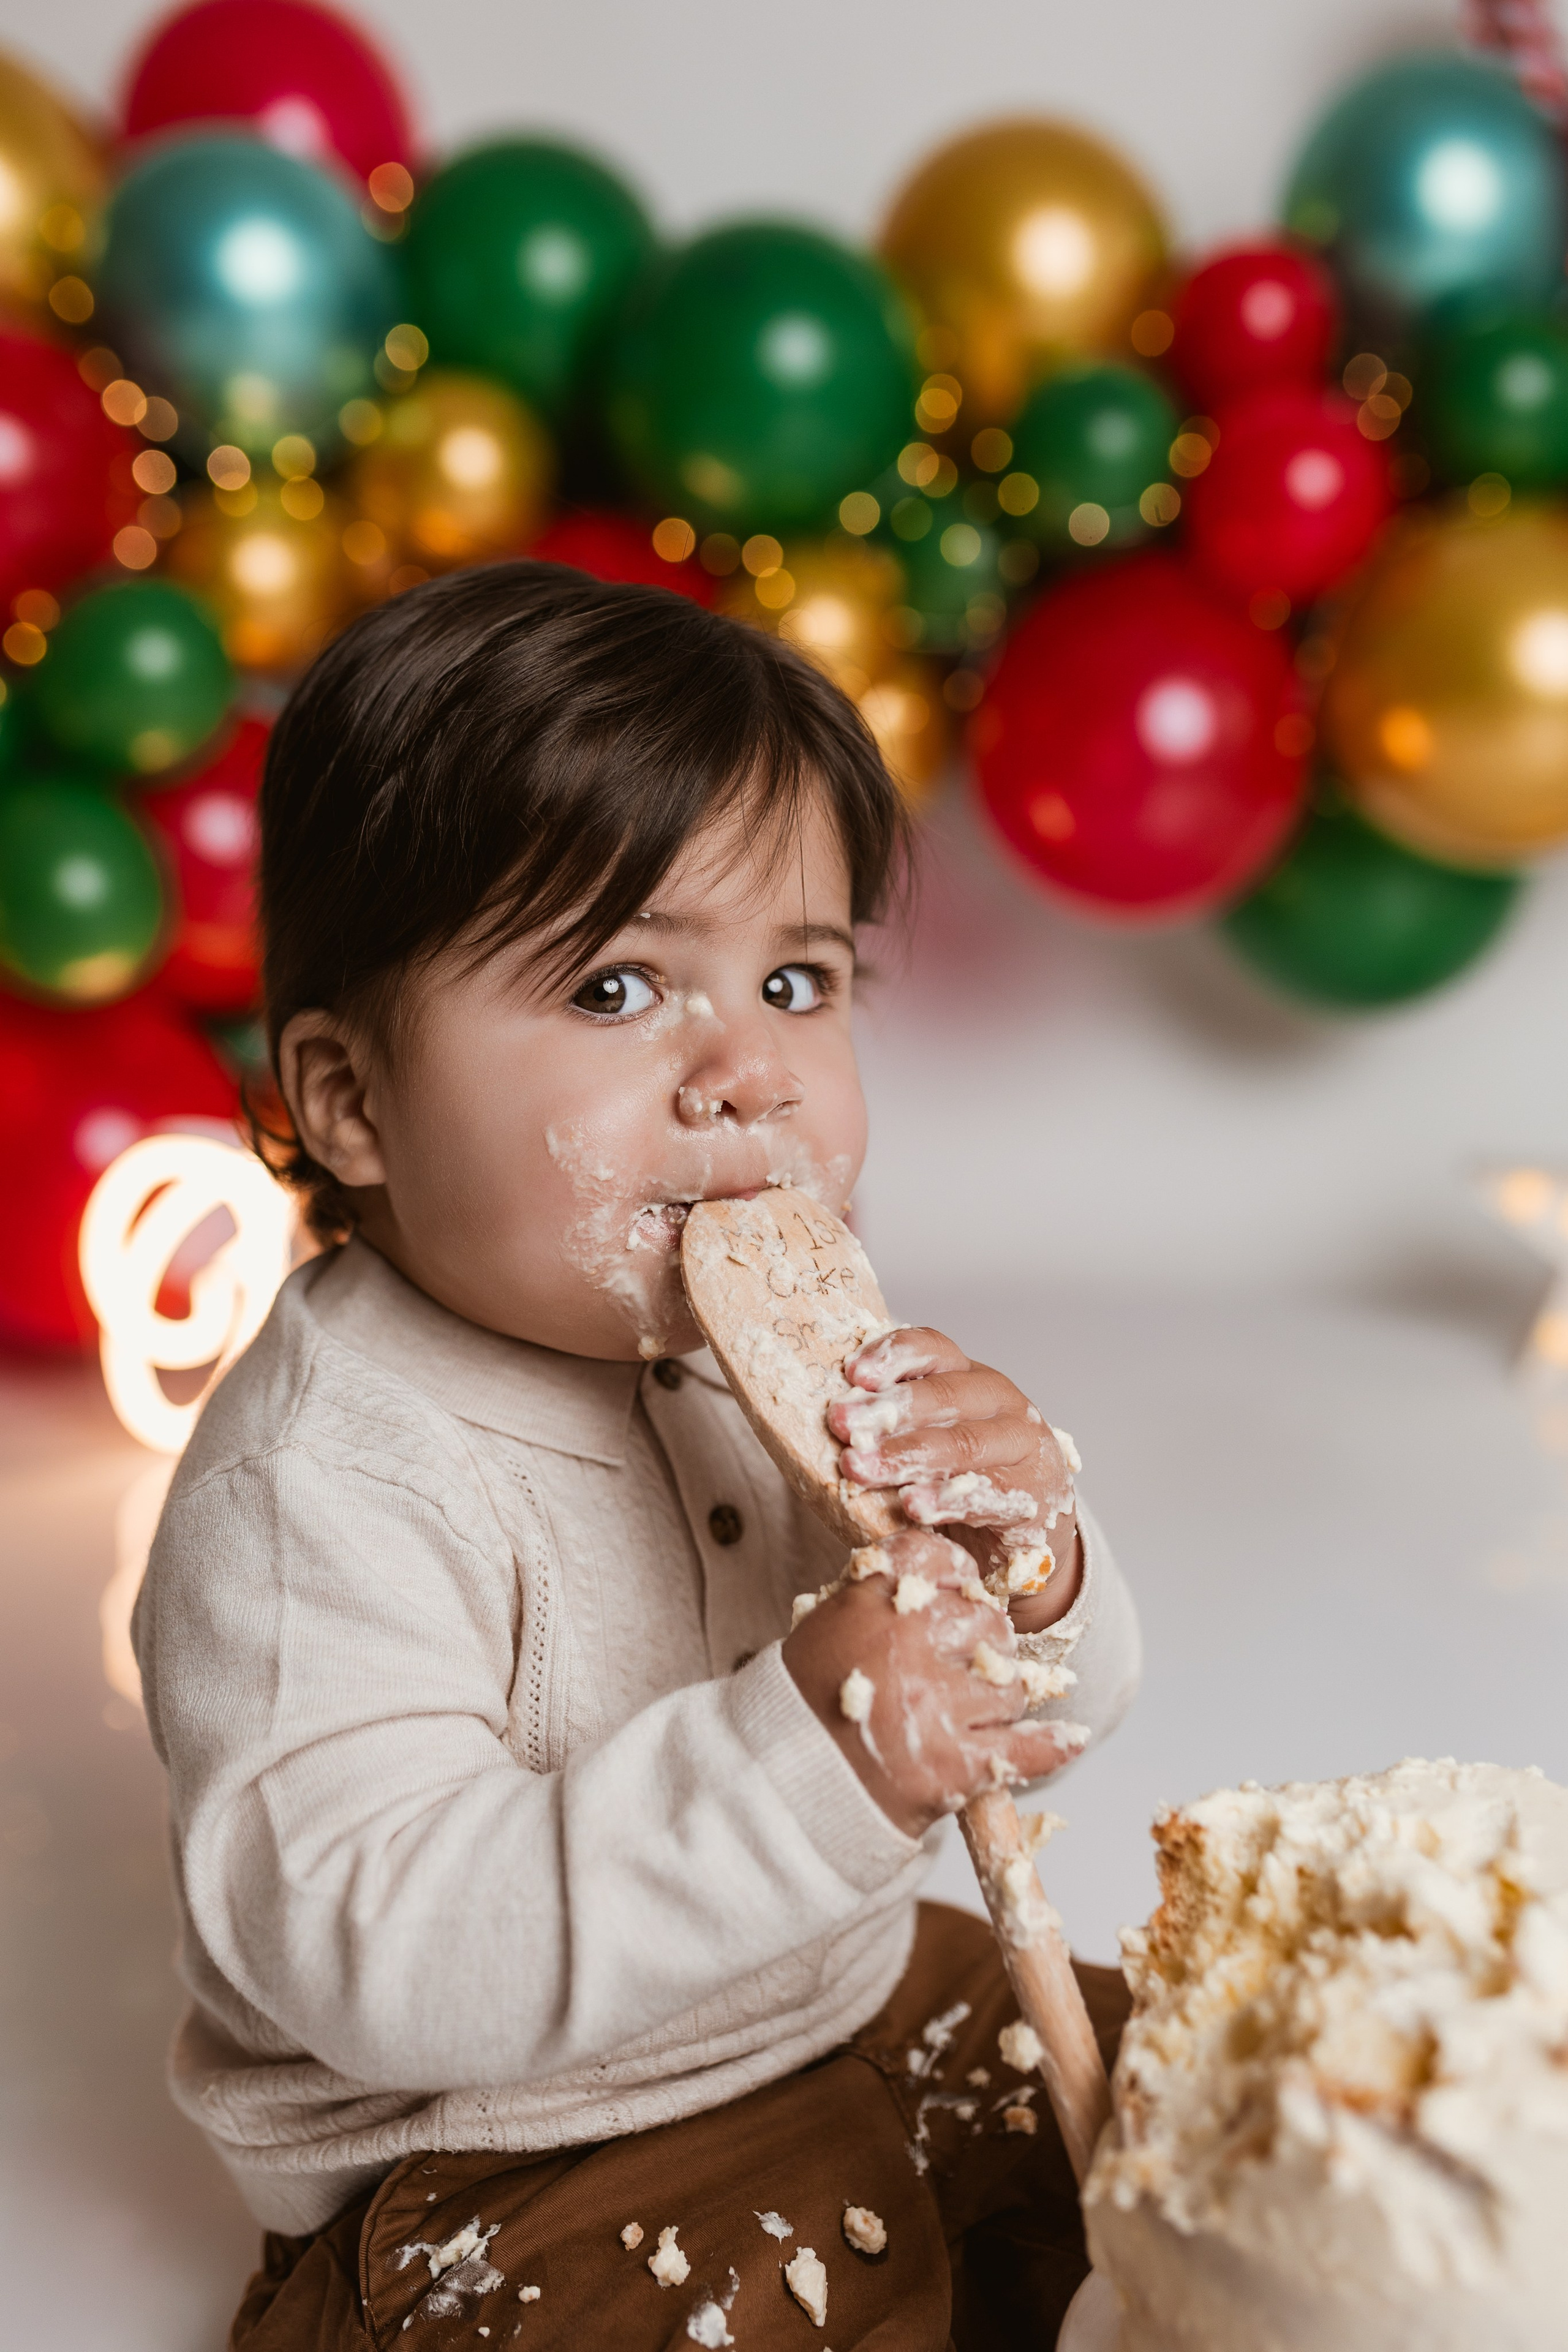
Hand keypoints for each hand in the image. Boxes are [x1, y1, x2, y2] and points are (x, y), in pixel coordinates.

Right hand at [781, 1531, 1087, 1838]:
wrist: (785, 1789)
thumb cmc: (803, 1707)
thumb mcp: (825, 1629)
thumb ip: (877, 1595)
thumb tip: (938, 1575)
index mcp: (869, 1605)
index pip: (936, 1560)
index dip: (956, 1574)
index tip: (959, 1590)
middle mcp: (907, 1646)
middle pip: (987, 1623)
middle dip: (984, 1644)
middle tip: (964, 1667)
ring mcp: (934, 1707)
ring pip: (1011, 1684)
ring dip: (1000, 1699)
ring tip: (971, 1715)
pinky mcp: (956, 1765)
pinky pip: (1028, 1748)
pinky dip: (1052, 1744)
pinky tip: (1068, 1737)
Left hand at [828, 1328, 1081, 1635]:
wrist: (1027, 1526)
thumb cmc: (960, 1472)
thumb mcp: (928, 1434)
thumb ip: (888, 1422)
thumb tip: (820, 1417)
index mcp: (967, 1375)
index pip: (933, 1348)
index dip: (894, 1355)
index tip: (852, 1373)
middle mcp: (999, 1402)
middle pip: (944, 1395)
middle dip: (887, 1410)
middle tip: (841, 1426)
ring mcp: (1019, 1447)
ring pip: (962, 1443)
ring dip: (906, 1455)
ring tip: (860, 1469)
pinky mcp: (1031, 1496)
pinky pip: (987, 1495)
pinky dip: (947, 1499)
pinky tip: (913, 1505)